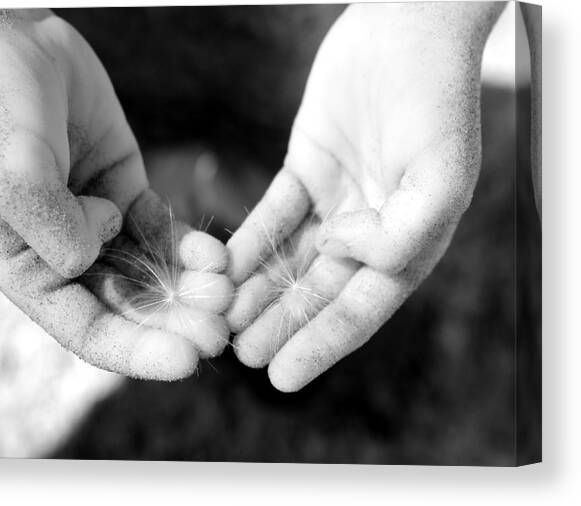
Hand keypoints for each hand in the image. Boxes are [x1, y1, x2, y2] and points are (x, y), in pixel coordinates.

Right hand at [0, 9, 231, 378]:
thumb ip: (49, 223)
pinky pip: (166, 232)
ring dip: (193, 290)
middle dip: (176, 325)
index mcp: (29, 270)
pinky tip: (217, 255)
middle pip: (131, 311)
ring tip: (226, 292)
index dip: (136, 352)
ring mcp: (102, 227)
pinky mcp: (131, 196)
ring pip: (155, 276)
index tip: (185, 361)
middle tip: (220, 332)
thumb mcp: (12, 170)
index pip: (87, 332)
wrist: (19, 45)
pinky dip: (192, 247)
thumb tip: (89, 258)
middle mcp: (67, 257)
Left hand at [226, 3, 502, 391]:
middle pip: (318, 291)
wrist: (408, 30)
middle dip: (280, 324)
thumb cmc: (436, 99)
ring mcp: (336, 201)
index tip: (282, 377)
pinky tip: (222, 268)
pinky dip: (249, 241)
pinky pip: (272, 215)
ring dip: (257, 290)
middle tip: (241, 355)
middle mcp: (370, 229)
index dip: (321, 344)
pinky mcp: (305, 170)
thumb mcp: (439, 175)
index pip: (360, 308)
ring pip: (290, 259)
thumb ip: (399, 232)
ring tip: (222, 321)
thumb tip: (342, 255)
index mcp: (409, 242)